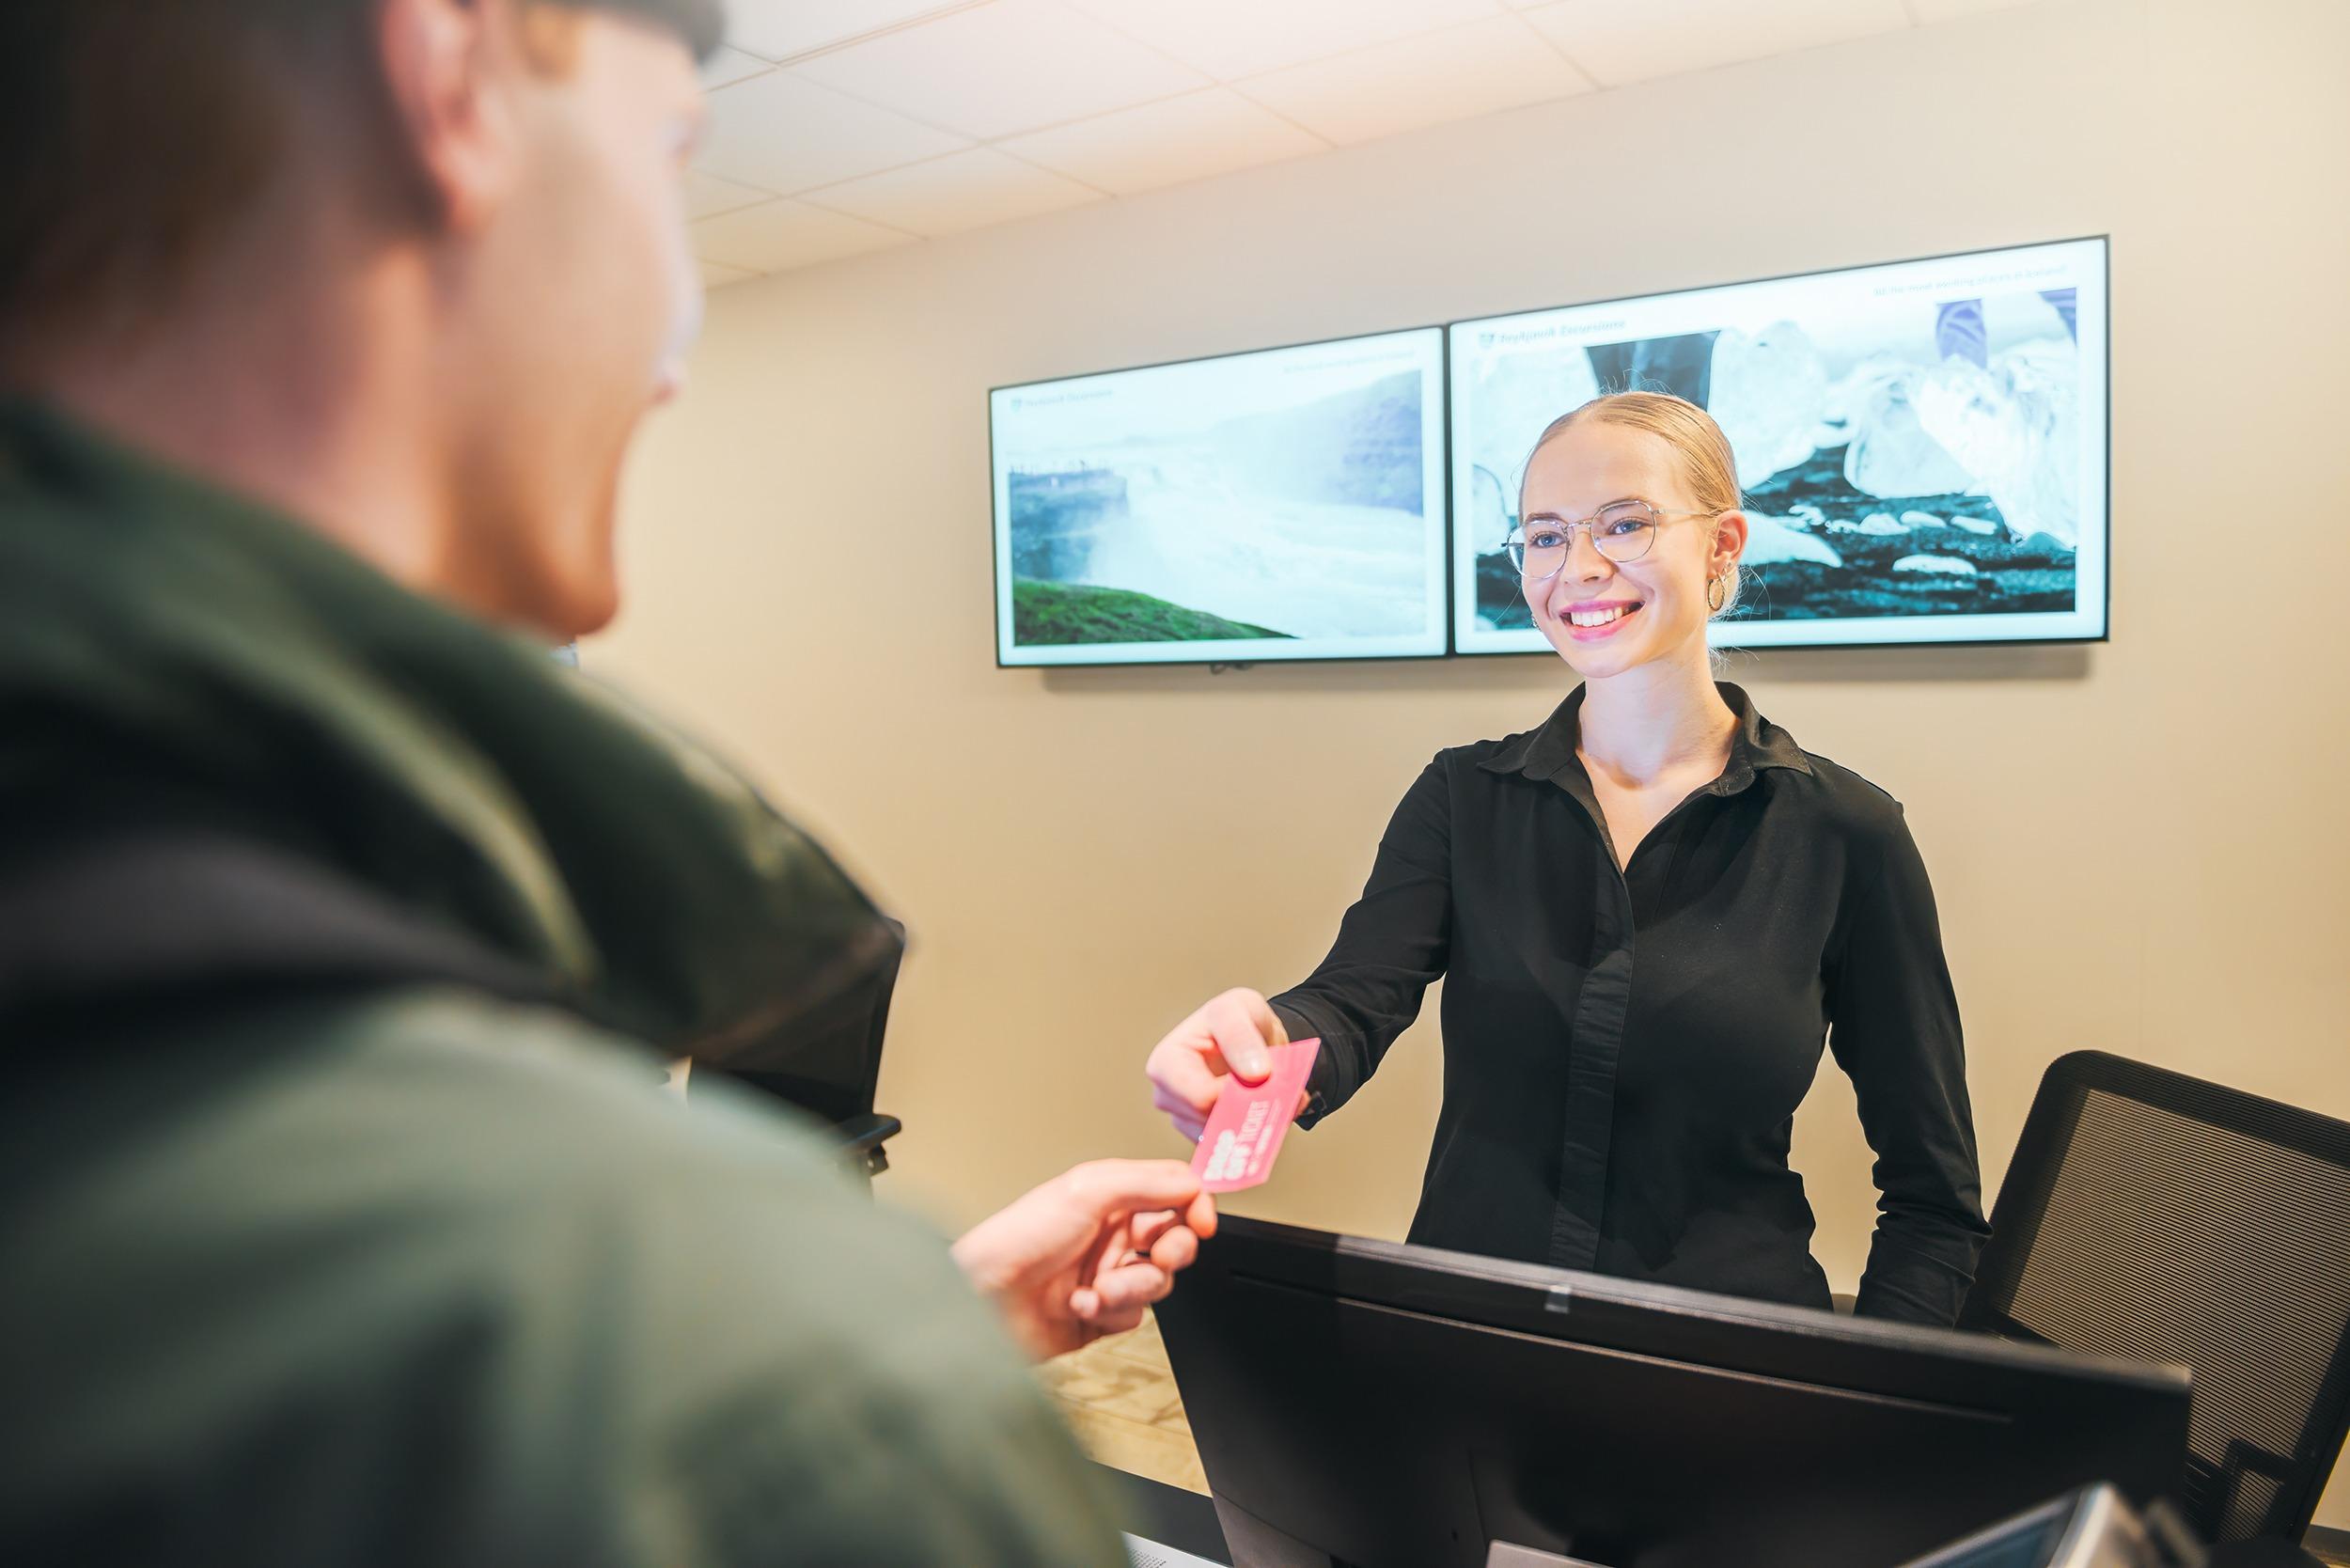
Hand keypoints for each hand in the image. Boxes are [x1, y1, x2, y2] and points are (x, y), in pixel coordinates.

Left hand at [951, 1160, 1217, 1361]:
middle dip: (1171, 1251)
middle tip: (1157, 1257)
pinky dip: (1110, 1312)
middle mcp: (1113, 1234)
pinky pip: (1134, 1316)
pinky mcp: (1101, 1314)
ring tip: (1097, 1287)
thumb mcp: (1085, 1191)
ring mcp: (1108, 1275)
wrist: (984, 1301)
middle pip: (1175, 1239)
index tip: (1203, 1222)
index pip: (1174, 1192)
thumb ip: (1146, 1182)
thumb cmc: (1019, 1239)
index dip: (1196, 1205)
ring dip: (1130, 1287)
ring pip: (1158, 1283)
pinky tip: (1080, 1305)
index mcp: (1112, 1195)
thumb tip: (1193, 1182)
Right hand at [1145, 987, 1305, 1142]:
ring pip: (1224, 1138)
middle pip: (1209, 1122)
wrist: (1254, 1037)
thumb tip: (1254, 1075)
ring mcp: (1185, 1119)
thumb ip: (1242, 1035)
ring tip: (1276, 1097)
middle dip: (1247, 1110)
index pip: (1198, 1097)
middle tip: (1276, 1092)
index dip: (1234, 1094)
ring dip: (1257, 1122)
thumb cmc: (1238, 1018)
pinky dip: (1259, 1132)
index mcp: (1166, 1062)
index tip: (1260, 1076)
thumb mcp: (1241, 1006)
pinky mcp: (1206, 1135)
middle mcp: (1168, 1095)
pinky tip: (1269, 1110)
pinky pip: (1232, 1146)